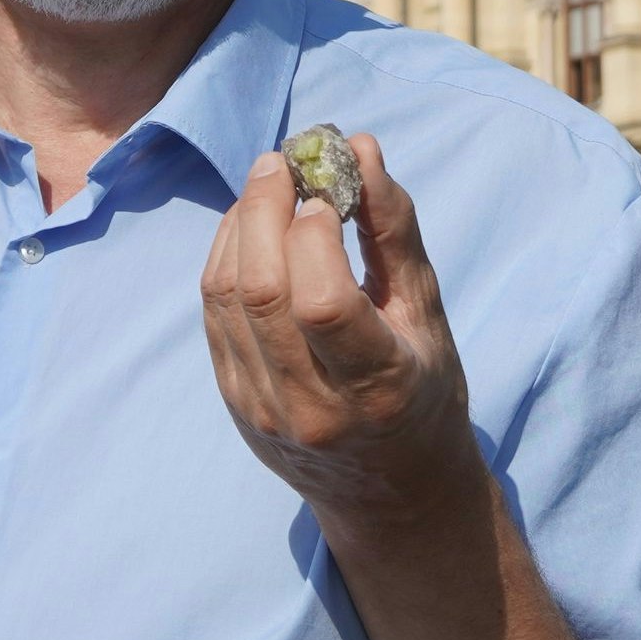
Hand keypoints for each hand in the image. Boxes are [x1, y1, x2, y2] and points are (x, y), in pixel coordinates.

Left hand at [198, 132, 481, 524]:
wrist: (389, 491)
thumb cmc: (423, 388)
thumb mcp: (427, 313)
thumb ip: (393, 229)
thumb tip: (358, 148)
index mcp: (374, 388)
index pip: (322, 301)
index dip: (316, 230)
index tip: (332, 188)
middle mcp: (309, 407)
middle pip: (260, 291)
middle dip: (265, 208)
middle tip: (284, 160)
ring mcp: (261, 409)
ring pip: (224, 296)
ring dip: (240, 224)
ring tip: (269, 185)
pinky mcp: (232, 400)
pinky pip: (213, 313)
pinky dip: (226, 256)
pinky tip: (252, 228)